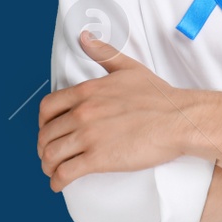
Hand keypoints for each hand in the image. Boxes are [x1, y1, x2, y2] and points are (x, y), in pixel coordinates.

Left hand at [37, 32, 185, 190]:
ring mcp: (89, 137)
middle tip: (49, 153)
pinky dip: (56, 181)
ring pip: (51, 154)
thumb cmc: (160, 96)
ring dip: (47, 165)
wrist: (178, 120)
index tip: (47, 129)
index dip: (42, 122)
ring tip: (52, 170)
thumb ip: (104, 53)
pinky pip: (66, 172)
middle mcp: (83, 113)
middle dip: (43, 146)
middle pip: (46, 133)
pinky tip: (58, 184)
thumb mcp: (129, 67)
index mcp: (87, 92)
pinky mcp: (99, 159)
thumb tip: (84, 37)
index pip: (47, 107)